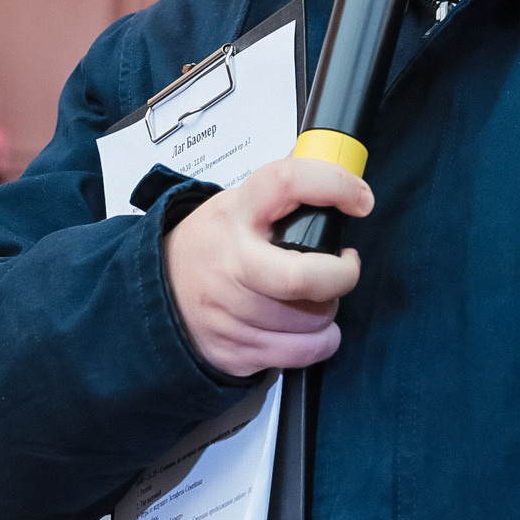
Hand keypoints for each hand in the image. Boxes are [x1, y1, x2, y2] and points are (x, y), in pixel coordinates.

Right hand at [162, 153, 371, 380]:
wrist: (157, 296)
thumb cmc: (210, 246)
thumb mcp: (235, 204)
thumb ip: (282, 192)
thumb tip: (335, 166)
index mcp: (236, 214)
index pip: (287, 182)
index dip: (334, 186)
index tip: (361, 199)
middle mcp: (233, 263)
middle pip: (302, 278)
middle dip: (342, 275)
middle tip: (346, 266)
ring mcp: (231, 312)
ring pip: (311, 320)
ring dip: (329, 309)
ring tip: (315, 296)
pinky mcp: (237, 351)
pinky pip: (303, 352)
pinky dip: (321, 341)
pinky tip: (309, 326)